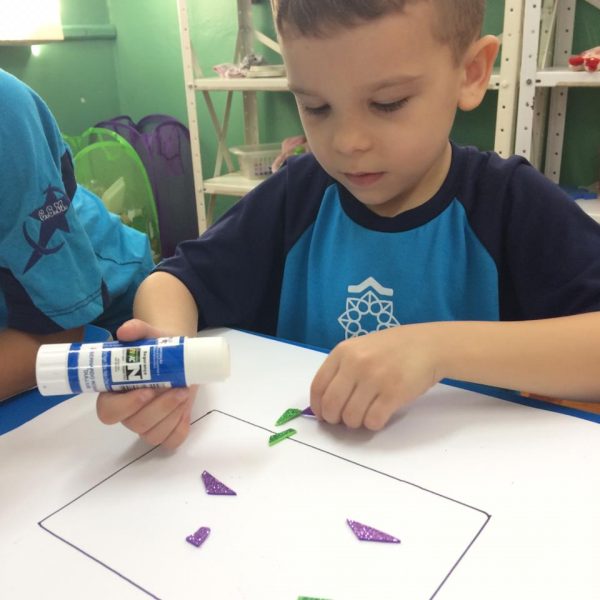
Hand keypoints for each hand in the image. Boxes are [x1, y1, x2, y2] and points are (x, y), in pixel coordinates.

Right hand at [96, 319, 195, 448]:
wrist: (181, 354)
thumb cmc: (159, 347)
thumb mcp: (150, 334)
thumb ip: (137, 329)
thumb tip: (125, 331)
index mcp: (114, 392)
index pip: (108, 411)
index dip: (126, 405)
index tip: (147, 390)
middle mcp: (128, 412)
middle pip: (135, 423)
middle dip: (159, 408)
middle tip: (179, 389)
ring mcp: (147, 424)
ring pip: (153, 434)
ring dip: (172, 415)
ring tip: (185, 392)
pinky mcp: (167, 430)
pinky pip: (170, 440)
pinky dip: (180, 427)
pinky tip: (185, 410)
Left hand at [310, 325, 439, 430]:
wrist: (428, 345)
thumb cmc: (393, 349)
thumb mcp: (361, 348)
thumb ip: (342, 369)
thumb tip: (325, 402)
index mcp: (343, 352)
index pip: (318, 386)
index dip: (318, 406)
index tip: (323, 415)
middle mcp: (356, 364)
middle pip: (332, 405)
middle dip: (334, 419)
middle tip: (342, 420)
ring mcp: (375, 378)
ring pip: (351, 417)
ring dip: (355, 423)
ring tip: (364, 415)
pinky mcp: (394, 393)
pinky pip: (373, 421)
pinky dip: (373, 424)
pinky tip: (379, 415)